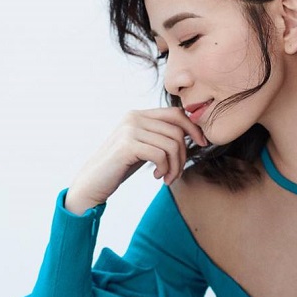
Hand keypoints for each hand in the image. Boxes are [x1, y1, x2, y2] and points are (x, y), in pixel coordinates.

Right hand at [65, 107, 207, 213]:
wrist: (93, 182)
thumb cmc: (120, 167)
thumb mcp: (144, 147)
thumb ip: (160, 137)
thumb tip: (190, 133)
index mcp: (139, 115)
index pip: (176, 113)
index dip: (194, 128)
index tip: (203, 144)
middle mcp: (134, 117)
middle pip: (177, 132)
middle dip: (183, 157)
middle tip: (175, 174)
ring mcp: (130, 130)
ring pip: (172, 145)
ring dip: (174, 167)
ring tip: (166, 178)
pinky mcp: (127, 146)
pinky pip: (161, 155)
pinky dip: (164, 169)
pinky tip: (156, 177)